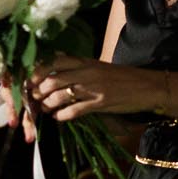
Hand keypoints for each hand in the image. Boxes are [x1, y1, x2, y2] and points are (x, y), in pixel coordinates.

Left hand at [27, 55, 147, 124]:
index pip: (54, 61)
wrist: (146, 86)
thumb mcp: (98, 67)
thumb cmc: (121, 77)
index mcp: (85, 61)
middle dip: (39, 92)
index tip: (31, 80)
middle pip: (52, 79)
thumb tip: (56, 67)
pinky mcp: (100, 103)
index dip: (38, 71)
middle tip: (35, 99)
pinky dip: (63, 116)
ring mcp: (93, 87)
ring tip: (46, 109)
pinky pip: (74, 110)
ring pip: (60, 95)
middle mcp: (86, 71)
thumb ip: (78, 67)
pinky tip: (59, 118)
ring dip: (49, 105)